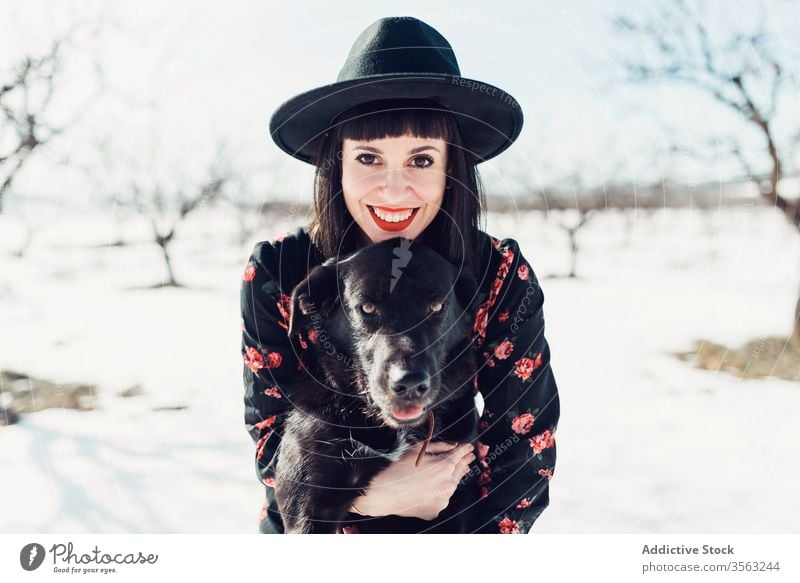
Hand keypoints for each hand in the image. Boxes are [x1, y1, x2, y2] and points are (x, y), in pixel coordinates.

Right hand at [349, 441, 475, 520]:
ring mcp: (443, 499)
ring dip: (454, 477)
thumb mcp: (417, 449)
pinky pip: (442, 497)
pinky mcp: (436, 510)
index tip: (470, 447)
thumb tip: (454, 446)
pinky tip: (436, 486)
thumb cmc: (398, 468)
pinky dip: (442, 491)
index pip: (460, 455)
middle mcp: (448, 484)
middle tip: (469, 457)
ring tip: (458, 470)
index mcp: (445, 466)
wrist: (384, 493)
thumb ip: (439, 446)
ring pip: (453, 485)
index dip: (466, 449)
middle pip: (460, 470)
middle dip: (464, 462)